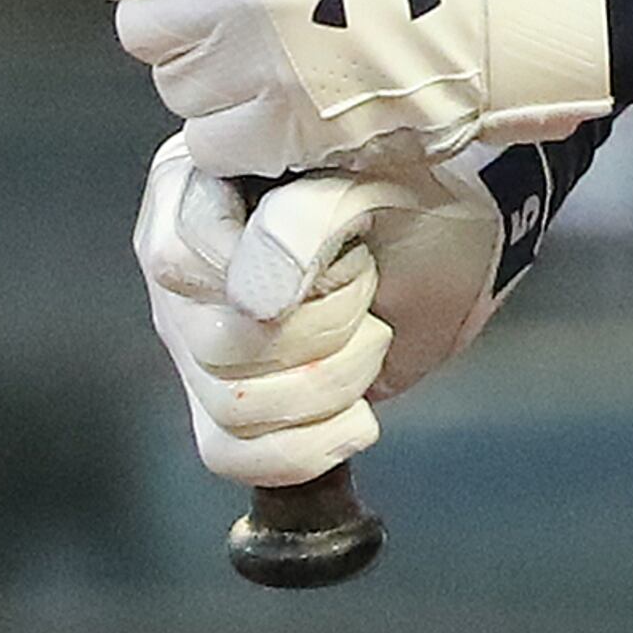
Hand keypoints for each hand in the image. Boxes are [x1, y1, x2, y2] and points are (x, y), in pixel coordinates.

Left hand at [51, 0, 614, 176]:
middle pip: (141, 30)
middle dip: (183, 20)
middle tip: (251, 8)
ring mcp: (265, 66)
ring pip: (175, 89)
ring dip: (216, 76)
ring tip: (289, 48)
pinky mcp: (295, 130)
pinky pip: (215, 145)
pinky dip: (244, 129)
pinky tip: (297, 94)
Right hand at [136, 132, 581, 486]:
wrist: (451, 229)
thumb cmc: (406, 183)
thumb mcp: (365, 175)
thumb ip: (303, 221)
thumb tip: (257, 303)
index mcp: (190, 191)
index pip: (183, 262)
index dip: (267, 274)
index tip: (346, 254)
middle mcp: (181, 274)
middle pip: (214, 349)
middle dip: (322, 327)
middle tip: (367, 283)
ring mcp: (199, 344)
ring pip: (232, 410)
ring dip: (329, 380)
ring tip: (367, 334)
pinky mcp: (232, 404)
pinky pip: (232, 457)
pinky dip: (305, 449)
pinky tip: (354, 419)